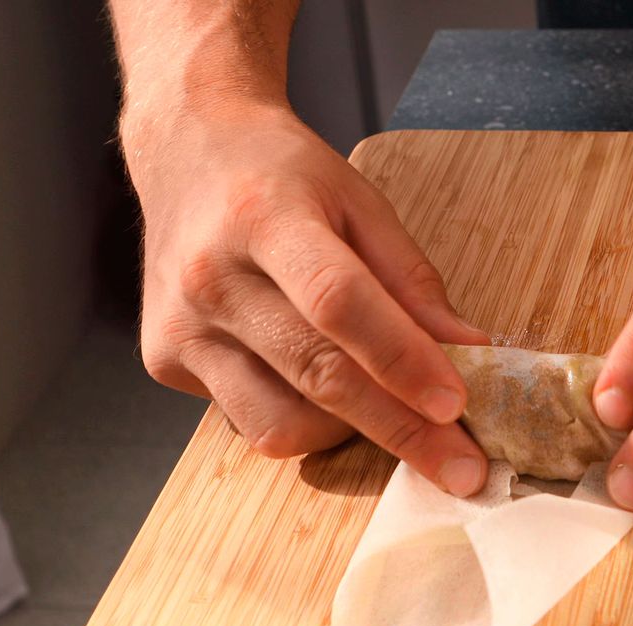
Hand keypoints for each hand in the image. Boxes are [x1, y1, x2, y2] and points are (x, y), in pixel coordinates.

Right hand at [127, 101, 490, 495]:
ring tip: (383, 402)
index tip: (457, 405)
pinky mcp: (164, 363)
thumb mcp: (361, 203)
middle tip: (463, 468)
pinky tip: (319, 383)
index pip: (339, 302)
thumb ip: (412, 280)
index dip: (403, 359)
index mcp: (266, 218)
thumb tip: (468, 351)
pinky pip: (250, 420)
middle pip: (317, 374)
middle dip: (401, 430)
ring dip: (349, 431)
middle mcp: (211, 278)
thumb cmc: (284, 177)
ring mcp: (180, 327)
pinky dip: (302, 419)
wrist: (188, 151)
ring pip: (279, 422)